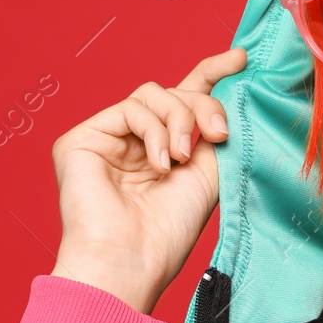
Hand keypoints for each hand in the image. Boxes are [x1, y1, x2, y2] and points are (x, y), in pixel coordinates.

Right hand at [48, 47, 246, 313]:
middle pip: (174, 93)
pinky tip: (160, 163)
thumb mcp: (207, 174)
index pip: (186, 99)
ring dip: (179, 121)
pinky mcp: (82, 139)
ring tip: (182, 160)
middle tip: (219, 134)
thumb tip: (228, 91)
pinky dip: (154, 131)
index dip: (212, 74)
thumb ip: (212, 132)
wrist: (132, 262)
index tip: (241, 60)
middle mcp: (133, 143)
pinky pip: (131, 108)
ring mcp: (106, 140)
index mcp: (163, 152)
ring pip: (154, 94)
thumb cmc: (168, 233)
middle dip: (204, 106)